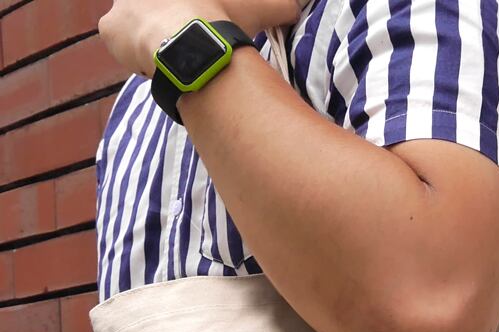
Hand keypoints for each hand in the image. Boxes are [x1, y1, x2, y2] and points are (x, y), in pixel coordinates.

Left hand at [99, 0, 302, 76]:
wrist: (191, 39)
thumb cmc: (223, 16)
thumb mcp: (261, 7)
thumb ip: (281, 8)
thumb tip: (297, 10)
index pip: (176, 3)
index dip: (186, 9)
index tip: (197, 18)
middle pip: (149, 5)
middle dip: (163, 18)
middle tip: (183, 40)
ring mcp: (120, 3)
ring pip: (132, 22)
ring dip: (147, 38)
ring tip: (170, 57)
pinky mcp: (109, 27)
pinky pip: (117, 42)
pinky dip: (133, 56)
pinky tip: (153, 66)